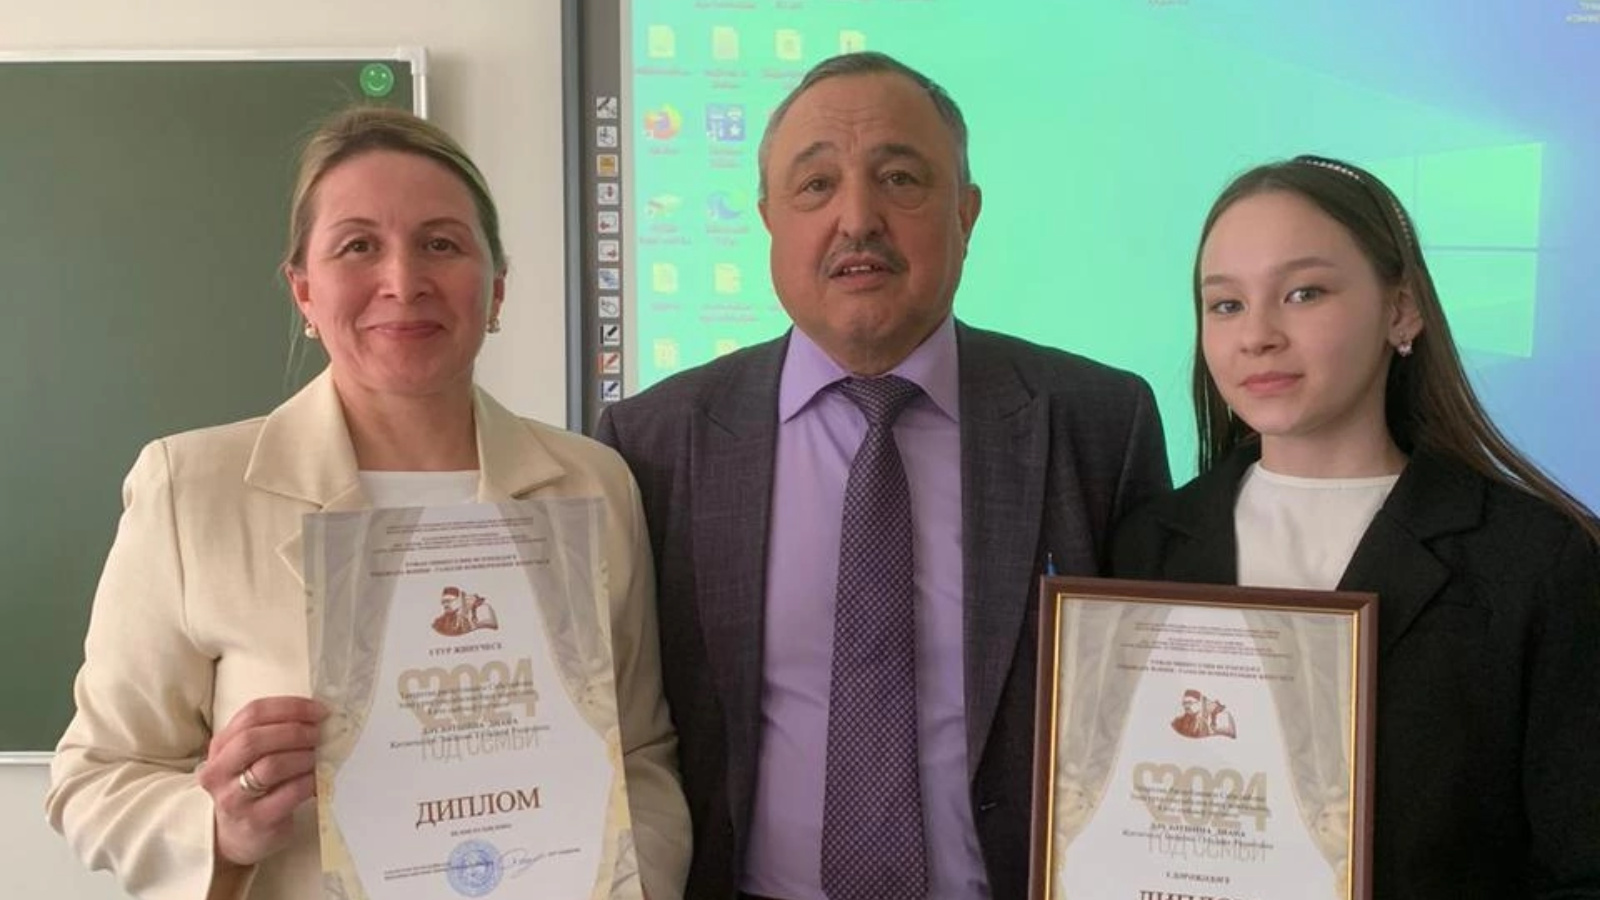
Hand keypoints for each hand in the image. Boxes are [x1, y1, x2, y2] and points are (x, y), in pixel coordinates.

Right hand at [198, 696, 325, 866]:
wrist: (237, 836)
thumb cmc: (251, 787)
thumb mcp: (250, 758)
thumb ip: (273, 734)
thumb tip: (318, 716)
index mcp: (221, 745)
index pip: (252, 714)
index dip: (289, 707)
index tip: (318, 710)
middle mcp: (220, 770)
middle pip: (254, 739)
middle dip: (294, 731)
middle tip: (318, 733)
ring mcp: (234, 798)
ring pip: (271, 766)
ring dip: (303, 756)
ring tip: (318, 756)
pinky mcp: (256, 819)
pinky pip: (289, 793)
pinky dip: (309, 781)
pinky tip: (319, 778)